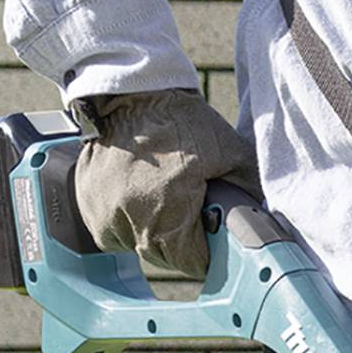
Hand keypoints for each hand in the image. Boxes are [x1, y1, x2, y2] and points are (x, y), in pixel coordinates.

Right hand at [71, 88, 258, 278]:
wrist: (130, 89)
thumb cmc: (179, 119)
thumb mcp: (230, 152)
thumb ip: (249, 191)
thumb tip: (266, 220)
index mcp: (166, 220)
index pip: (194, 263)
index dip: (210, 250)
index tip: (213, 231)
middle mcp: (128, 224)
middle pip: (165, 256)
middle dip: (184, 239)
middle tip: (192, 207)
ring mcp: (102, 213)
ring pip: (136, 243)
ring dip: (154, 229)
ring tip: (165, 194)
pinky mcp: (86, 200)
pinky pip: (112, 227)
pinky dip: (128, 217)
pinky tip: (140, 192)